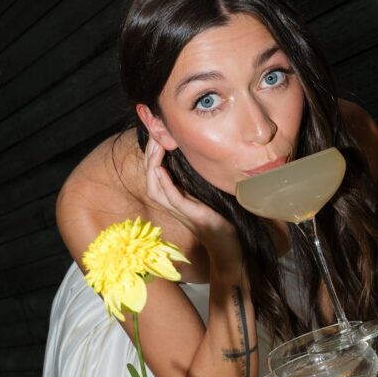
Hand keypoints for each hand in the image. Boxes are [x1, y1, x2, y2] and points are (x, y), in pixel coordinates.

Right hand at [144, 139, 240, 260]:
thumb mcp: (204, 193)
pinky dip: (163, 182)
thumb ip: (195, 179)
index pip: (155, 171)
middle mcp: (171, 202)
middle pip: (150, 176)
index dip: (152, 153)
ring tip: (155, 145)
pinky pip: (170, 196)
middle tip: (153, 133)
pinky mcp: (188, 213)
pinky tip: (160, 169)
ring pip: (154, 186)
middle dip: (149, 154)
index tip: (156, 132)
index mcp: (174, 196)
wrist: (228, 244)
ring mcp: (178, 209)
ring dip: (152, 164)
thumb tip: (196, 155)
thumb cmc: (219, 217)